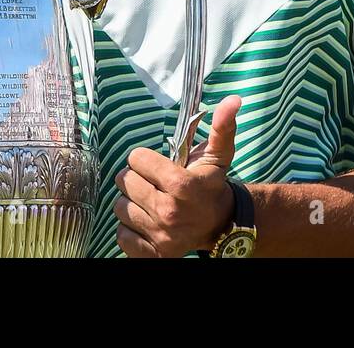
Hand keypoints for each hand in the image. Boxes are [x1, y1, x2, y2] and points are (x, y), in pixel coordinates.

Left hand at [113, 95, 241, 257]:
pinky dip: (129, 229)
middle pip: (125, 182)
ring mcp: (161, 235)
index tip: (155, 165)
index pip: (136, 159)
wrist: (221, 225)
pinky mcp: (154, 254)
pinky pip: (122, 235)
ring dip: (131, 203)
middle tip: (149, 182)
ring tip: (148, 201)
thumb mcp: (218, 155)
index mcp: (182, 184)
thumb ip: (222, 126)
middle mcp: (169, 211)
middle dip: (135, 178)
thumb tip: (233, 99)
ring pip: (120, 207)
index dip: (144, 159)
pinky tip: (145, 222)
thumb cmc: (212, 186)